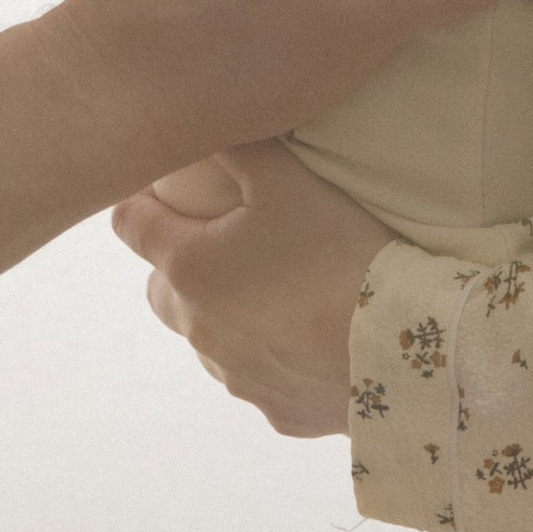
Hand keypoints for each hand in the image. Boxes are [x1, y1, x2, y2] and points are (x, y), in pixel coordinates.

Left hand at [116, 141, 390, 436]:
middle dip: (179, 264)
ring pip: (208, 338)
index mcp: (189, 269)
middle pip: (161, 290)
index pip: (130, 225)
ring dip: (227, 313)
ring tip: (280, 287)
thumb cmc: (338, 251)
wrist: (403, 345)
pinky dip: (273, 354)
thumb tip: (207, 120)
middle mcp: (197, 329)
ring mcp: (234, 377)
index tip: (157, 186)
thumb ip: (237, 146)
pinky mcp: (275, 410)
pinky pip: (259, 376)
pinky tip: (313, 334)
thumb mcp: (287, 178)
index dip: (138, 199)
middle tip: (226, 239)